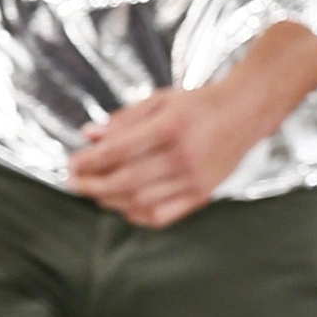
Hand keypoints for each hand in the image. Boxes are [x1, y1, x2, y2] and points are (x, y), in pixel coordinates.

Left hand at [65, 23, 316, 228]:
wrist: (246, 111)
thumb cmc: (198, 104)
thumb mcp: (159, 100)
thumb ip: (122, 119)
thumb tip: (88, 135)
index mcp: (170, 127)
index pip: (117, 151)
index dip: (89, 161)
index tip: (71, 163)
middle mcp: (183, 156)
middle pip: (124, 181)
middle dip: (92, 185)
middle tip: (73, 182)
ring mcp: (195, 179)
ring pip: (139, 201)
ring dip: (109, 200)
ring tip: (93, 192)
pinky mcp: (202, 195)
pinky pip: (161, 216)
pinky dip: (135, 215)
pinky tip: (121, 205)